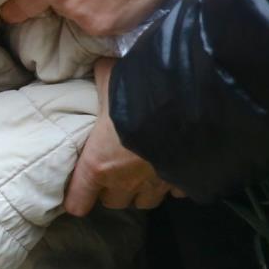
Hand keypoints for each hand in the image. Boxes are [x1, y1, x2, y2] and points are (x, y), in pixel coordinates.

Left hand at [65, 60, 181, 215]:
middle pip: (112, 202)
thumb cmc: (139, 94)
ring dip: (140, 190)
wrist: (192, 103)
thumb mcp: (111, 78)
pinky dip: (172, 183)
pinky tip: (173, 165)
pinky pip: (174, 193)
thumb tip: (98, 65)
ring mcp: (156, 185)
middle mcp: (125, 181)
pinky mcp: (184, 182)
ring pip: (143, 202)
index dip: (77, 197)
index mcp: (98, 164)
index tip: (78, 189)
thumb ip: (100, 77)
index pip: (78, 203)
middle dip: (111, 189)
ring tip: (142, 170)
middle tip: (113, 168)